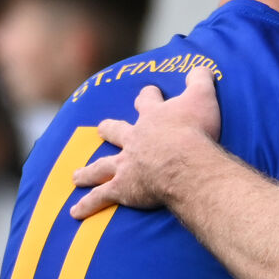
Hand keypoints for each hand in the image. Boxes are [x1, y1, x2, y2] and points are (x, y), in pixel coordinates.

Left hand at [71, 65, 220, 218]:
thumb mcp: (203, 97)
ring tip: (76, 176)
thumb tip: (200, 66)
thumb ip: (200, 79)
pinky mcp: (123, 187)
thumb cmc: (195, 130)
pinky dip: (88, 204)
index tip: (149, 93)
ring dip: (88, 172)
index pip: (147, 101)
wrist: (183, 161)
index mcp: (152, 117)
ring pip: (101, 166)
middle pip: (116, 131)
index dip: (148, 97)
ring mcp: (126, 164)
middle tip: (101, 128)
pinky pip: (101, 197)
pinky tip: (75, 212)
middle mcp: (134, 139)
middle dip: (109, 130)